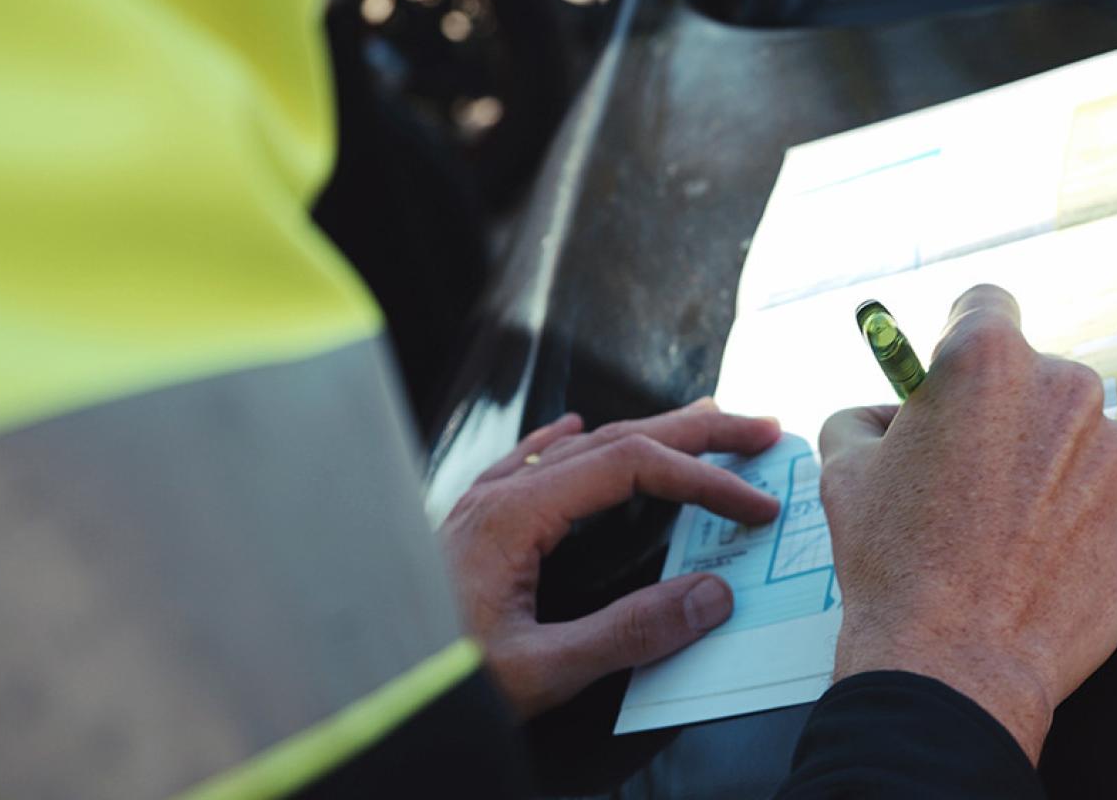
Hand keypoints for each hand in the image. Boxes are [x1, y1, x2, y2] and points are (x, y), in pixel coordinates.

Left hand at [441, 398, 781, 717]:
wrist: (355, 690)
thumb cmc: (434, 680)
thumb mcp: (539, 672)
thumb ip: (627, 634)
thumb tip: (710, 596)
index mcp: (517, 514)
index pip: (633, 468)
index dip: (703, 479)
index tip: (755, 505)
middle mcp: (500, 493)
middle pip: (615, 438)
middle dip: (695, 431)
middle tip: (760, 431)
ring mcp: (482, 505)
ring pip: (580, 447)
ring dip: (647, 435)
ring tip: (701, 426)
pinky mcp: (469, 525)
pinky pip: (528, 461)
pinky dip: (571, 443)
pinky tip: (573, 431)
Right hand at [818, 284, 1116, 760]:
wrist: (957, 662)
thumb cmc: (896, 563)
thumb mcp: (844, 470)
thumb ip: (866, 416)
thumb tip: (889, 415)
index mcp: (985, 359)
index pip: (985, 305)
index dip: (961, 340)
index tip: (956, 379)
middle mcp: (1064, 386)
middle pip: (1036, 377)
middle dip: (1006, 414)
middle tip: (970, 476)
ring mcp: (1116, 447)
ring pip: (1078, 436)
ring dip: (1049, 465)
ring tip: (1006, 530)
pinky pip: (1114, 489)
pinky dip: (1086, 513)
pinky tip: (1044, 556)